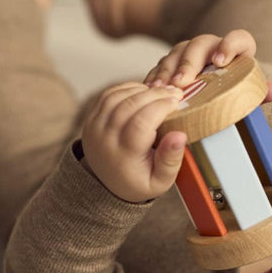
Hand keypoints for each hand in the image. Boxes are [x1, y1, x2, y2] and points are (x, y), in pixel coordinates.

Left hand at [80, 82, 186, 202]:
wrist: (109, 184)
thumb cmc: (139, 181)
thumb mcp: (161, 181)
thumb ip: (171, 160)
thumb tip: (180, 136)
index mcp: (124, 156)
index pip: (140, 123)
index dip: (160, 107)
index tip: (177, 103)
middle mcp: (105, 140)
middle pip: (129, 106)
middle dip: (155, 95)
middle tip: (175, 93)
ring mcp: (95, 127)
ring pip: (117, 96)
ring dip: (142, 89)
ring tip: (161, 92)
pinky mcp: (92, 118)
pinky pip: (109, 95)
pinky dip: (128, 88)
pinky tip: (144, 92)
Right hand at [144, 29, 271, 103]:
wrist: (218, 95)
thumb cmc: (236, 94)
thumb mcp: (247, 94)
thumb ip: (260, 92)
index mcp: (237, 51)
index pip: (239, 39)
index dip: (230, 45)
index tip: (220, 62)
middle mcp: (212, 47)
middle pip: (199, 45)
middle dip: (189, 63)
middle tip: (182, 82)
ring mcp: (190, 53)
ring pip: (177, 53)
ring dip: (168, 70)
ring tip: (162, 88)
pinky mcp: (172, 63)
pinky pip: (161, 65)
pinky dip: (155, 77)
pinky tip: (150, 90)